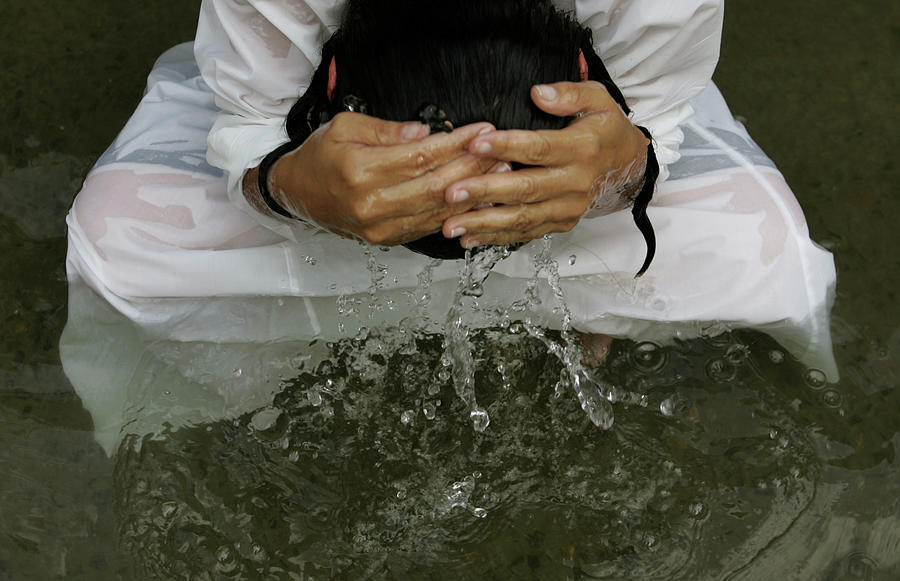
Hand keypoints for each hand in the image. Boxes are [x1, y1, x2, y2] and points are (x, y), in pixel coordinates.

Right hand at [262, 112, 496, 244]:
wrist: (297, 194)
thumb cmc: (320, 157)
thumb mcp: (345, 128)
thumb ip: (387, 130)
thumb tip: (425, 132)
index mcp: (359, 172)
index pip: (419, 157)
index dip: (455, 145)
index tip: (481, 131)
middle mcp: (371, 206)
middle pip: (434, 186)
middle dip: (472, 168)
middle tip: (502, 151)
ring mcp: (380, 228)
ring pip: (437, 211)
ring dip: (473, 193)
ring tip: (500, 174)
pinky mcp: (387, 240)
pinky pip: (429, 226)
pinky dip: (457, 214)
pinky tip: (478, 200)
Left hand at [441, 81, 649, 248]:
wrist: (629, 167)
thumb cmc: (606, 129)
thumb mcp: (598, 99)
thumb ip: (569, 94)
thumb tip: (538, 93)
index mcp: (582, 149)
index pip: (540, 148)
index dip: (507, 146)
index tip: (475, 143)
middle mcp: (575, 183)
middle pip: (525, 189)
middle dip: (485, 191)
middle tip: (451, 192)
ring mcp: (568, 208)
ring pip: (523, 218)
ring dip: (484, 224)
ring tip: (452, 225)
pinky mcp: (561, 223)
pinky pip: (527, 234)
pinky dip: (497, 238)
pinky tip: (470, 239)